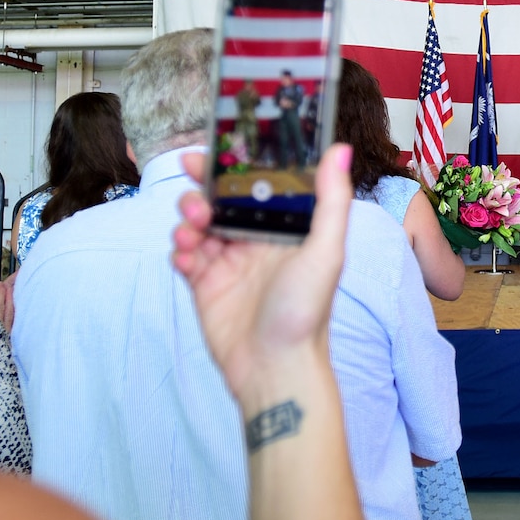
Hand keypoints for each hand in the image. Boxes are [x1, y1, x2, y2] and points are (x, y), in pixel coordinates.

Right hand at [173, 145, 353, 403]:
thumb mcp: (326, 251)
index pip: (257, 186)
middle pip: (221, 200)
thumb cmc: (306, 312)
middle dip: (201, 187)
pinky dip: (180, 249)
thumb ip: (331, 200)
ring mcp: (228, 263)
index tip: (213, 151)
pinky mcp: (205, 286)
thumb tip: (339, 149)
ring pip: (198, 224)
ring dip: (188, 217)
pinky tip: (187, 257)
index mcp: (286, 229)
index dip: (235, 167)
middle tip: (191, 182)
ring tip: (192, 228)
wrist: (275, 370)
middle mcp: (256, 242)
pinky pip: (185, 255)